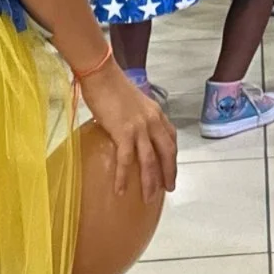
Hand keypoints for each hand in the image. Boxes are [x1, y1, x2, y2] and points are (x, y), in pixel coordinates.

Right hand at [81, 63, 178, 200]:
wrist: (101, 74)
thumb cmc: (112, 85)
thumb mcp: (133, 102)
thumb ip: (137, 117)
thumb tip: (128, 129)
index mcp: (156, 114)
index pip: (171, 139)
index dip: (172, 157)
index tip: (171, 170)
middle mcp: (153, 122)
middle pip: (167, 153)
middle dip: (169, 173)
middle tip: (168, 189)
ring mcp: (140, 128)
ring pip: (150, 161)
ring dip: (151, 182)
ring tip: (149, 198)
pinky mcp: (123, 132)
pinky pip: (126, 160)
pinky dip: (123, 176)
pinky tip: (120, 190)